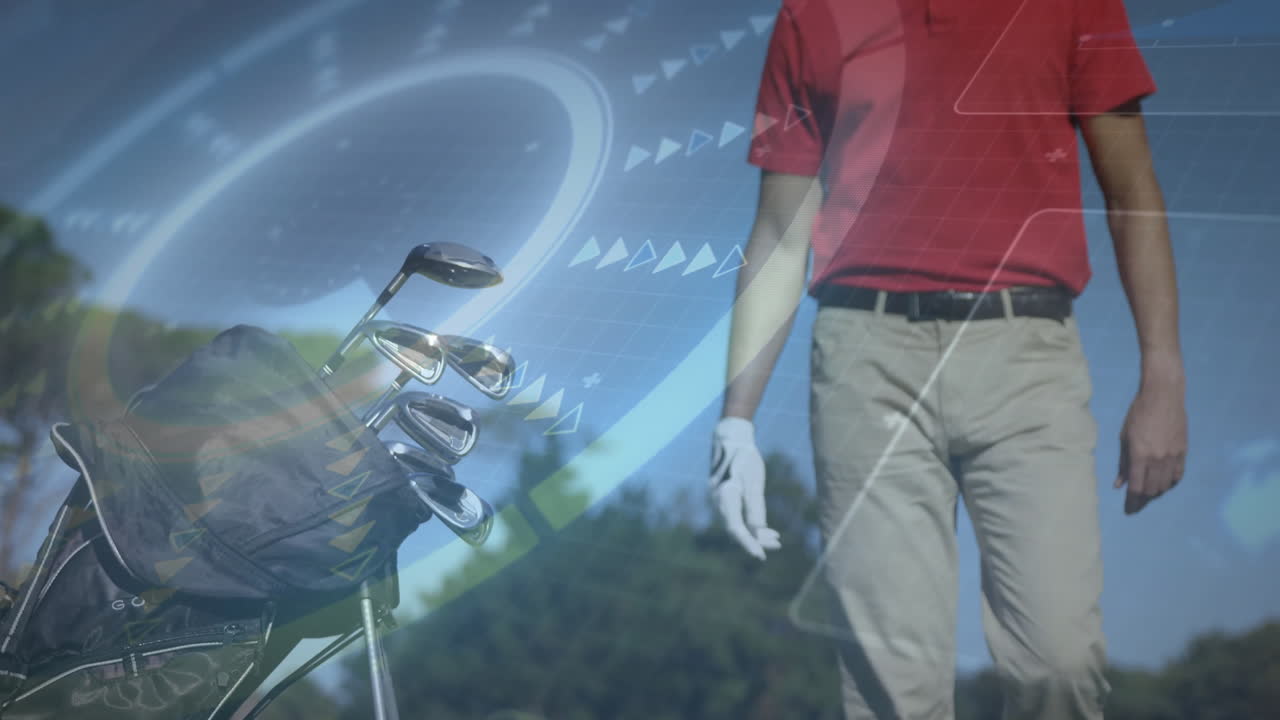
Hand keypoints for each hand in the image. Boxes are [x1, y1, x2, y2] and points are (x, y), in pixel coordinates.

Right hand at [710, 417, 781, 559]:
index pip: (736, 528)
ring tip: (776, 539)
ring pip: (738, 524)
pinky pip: (738, 517)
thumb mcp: (753, 481)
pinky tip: (766, 529)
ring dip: (756, 534)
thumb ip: (755, 508)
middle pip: (737, 529)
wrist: (731, 439)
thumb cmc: (744, 458)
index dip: (749, 543)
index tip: (762, 556)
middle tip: (777, 545)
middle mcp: (719, 502)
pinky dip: (752, 524)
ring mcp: (721, 501)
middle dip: (756, 540)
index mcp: (725, 497)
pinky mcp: (726, 498)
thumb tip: (758, 534)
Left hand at [1115, 379, 1187, 514]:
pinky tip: (1163, 483)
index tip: (1128, 509)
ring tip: (1148, 492)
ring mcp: (1172, 456)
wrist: (1163, 396)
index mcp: (1139, 455)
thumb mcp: (1124, 437)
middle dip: (1143, 499)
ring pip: (1165, 485)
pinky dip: (1170, 483)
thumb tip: (1119, 484)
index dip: (1132, 501)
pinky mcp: (1183, 451)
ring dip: (1156, 492)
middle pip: (1152, 490)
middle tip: (1136, 502)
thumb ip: (1122, 463)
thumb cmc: (1138, 414)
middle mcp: (1157, 459)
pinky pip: (1178, 475)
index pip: (1136, 487)